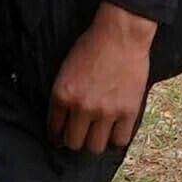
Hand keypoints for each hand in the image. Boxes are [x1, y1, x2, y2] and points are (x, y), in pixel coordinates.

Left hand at [41, 11, 160, 159]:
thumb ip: (63, 95)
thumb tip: (63, 118)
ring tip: (97, 135)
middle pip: (74, 143)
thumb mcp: (65, 70)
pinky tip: (114, 132)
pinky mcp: (128, 111)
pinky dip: (116, 140)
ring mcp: (106, 111)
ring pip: (95, 147)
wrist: (120, 34)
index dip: (57, 137)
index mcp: (62, 95)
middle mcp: (82, 107)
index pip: (54, 130)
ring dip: (94, 143)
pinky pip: (120, 140)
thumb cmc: (91, 46)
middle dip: (74, 141)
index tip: (60, 138)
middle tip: (79, 135)